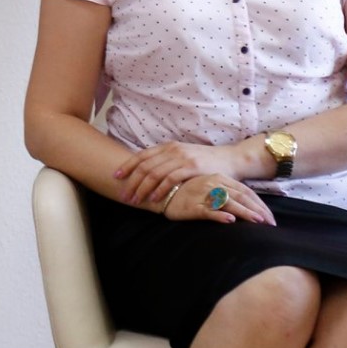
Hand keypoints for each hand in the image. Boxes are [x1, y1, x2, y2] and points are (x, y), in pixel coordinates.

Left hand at [113, 141, 245, 208]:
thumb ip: (167, 161)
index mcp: (168, 146)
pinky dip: (160, 190)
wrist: (231, 159)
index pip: (141, 156)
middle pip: (144, 166)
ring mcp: (182, 157)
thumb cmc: (205, 161)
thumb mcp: (183, 156)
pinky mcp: (193, 167)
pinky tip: (154, 199)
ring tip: (135, 201)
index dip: (127, 166)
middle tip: (123, 195)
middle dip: (131, 182)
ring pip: (154, 173)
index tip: (115, 177)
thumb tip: (146, 171)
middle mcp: (172, 149)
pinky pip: (171, 179)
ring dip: (142, 188)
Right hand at [163, 174, 275, 225]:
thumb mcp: (206, 186)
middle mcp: (213, 184)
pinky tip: (230, 220)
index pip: (245, 191)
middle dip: (258, 211)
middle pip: (241, 197)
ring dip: (245, 213)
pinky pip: (208, 210)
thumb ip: (223, 192)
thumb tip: (243, 204)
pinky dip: (219, 214)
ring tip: (258, 222)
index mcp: (218, 178)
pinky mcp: (192, 205)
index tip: (271, 218)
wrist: (158, 191)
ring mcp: (203, 194)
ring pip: (229, 203)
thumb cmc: (184, 190)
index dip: (260, 204)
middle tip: (272, 224)